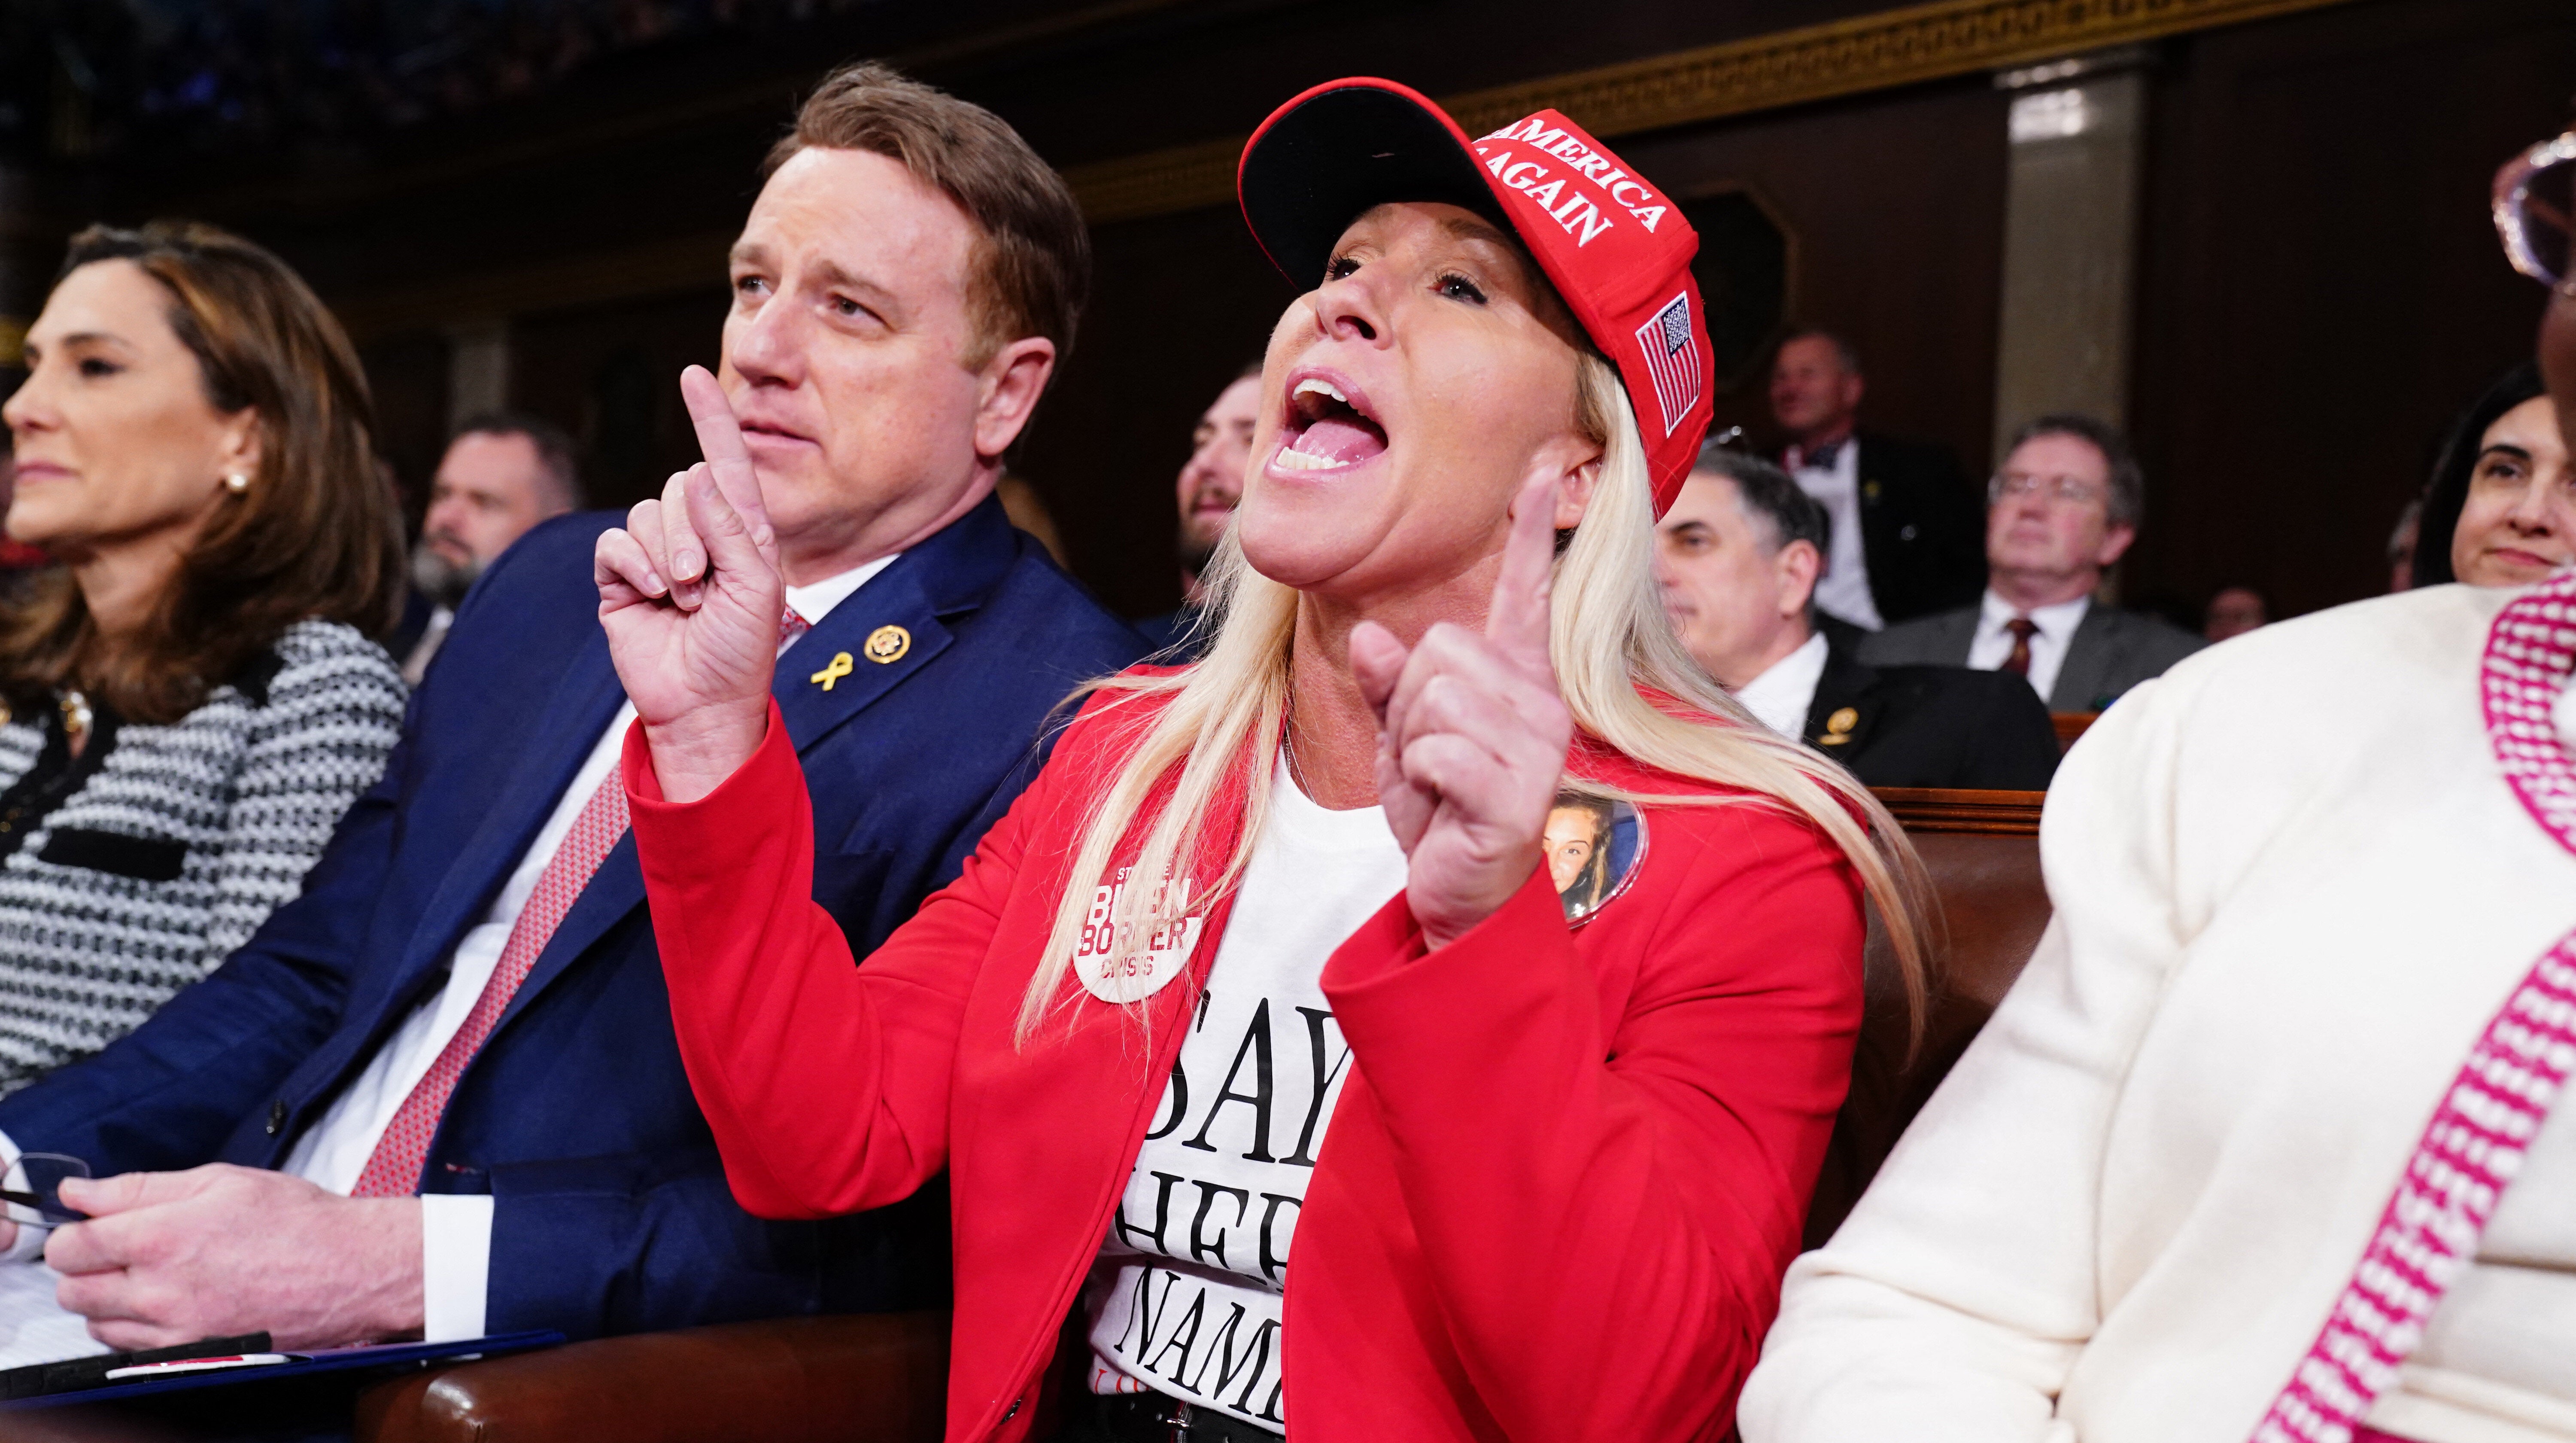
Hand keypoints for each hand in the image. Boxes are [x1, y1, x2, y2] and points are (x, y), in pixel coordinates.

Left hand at [44, 1166, 421, 1350]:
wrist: (352, 1270)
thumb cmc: (298, 1221)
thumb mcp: (221, 1180)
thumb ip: (140, 1188)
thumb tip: (79, 1192)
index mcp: (163, 1236)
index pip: (71, 1244)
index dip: (76, 1229)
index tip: (94, 1223)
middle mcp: (160, 1290)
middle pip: (72, 1288)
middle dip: (86, 1264)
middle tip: (122, 1246)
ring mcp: (173, 1329)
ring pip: (94, 1321)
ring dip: (108, 1297)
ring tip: (151, 1273)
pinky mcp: (189, 1354)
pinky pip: (128, 1347)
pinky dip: (133, 1325)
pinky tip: (167, 1299)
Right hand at [595, 365, 784, 800]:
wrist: (702, 705)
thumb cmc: (741, 652)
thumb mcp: (755, 586)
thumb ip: (731, 527)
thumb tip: (696, 471)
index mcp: (741, 531)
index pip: (725, 462)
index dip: (711, 418)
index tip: (693, 375)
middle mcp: (698, 535)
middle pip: (678, 485)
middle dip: (689, 532)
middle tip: (702, 584)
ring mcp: (656, 555)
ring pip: (645, 512)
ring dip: (664, 555)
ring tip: (683, 599)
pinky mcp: (620, 577)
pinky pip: (614, 541)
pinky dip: (632, 565)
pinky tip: (650, 596)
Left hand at [1350, 472, 1573, 948]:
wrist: (1458, 895)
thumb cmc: (1441, 813)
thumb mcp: (1401, 740)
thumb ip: (1389, 685)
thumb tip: (1372, 635)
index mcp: (1517, 681)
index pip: (1525, 594)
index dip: (1530, 532)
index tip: (1543, 467)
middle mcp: (1540, 703)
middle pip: (1440, 645)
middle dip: (1409, 700)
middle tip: (1429, 755)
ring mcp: (1537, 747)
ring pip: (1435, 693)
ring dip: (1414, 742)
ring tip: (1438, 783)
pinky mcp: (1518, 792)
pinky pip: (1438, 747)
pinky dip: (1421, 776)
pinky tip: (1445, 805)